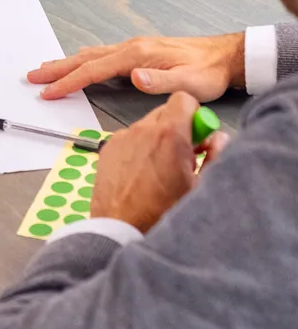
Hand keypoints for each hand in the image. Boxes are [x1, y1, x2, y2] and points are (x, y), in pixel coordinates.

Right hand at [29, 31, 244, 101]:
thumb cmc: (208, 73)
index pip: (94, 70)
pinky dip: (84, 60)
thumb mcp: (189, 83)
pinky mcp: (139, 53)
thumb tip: (132, 77)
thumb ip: (161, 83)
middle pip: (85, 58)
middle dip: (57, 68)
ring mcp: (134, 48)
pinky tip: (81, 62)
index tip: (48, 91)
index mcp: (137, 56)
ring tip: (47, 68)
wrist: (225, 57)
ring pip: (92, 55)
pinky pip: (102, 55)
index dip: (69, 81)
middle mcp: (131, 48)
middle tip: (32, 76)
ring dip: (67, 63)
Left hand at [90, 91, 229, 231]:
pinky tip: (142, 173)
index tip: (197, 134)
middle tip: (183, 154)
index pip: (184, 99)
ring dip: (156, 138)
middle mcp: (143, 130)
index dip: (194, 113)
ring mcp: (122, 137)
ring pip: (146, 125)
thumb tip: (219, 138)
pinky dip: (138, 148)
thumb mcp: (199, 188)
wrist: (120, 230)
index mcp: (169, 135)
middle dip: (177, 127)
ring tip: (161, 169)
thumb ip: (215, 157)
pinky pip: (129, 138)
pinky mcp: (108, 148)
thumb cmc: (161, 214)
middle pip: (165, 111)